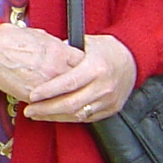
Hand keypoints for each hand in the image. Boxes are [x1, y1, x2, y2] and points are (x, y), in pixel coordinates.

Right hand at [0, 22, 84, 101]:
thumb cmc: (12, 39)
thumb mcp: (42, 36)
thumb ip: (58, 47)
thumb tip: (66, 52)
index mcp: (60, 52)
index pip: (83, 64)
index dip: (85, 68)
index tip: (84, 71)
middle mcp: (56, 69)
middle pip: (79, 84)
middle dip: (81, 87)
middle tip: (83, 89)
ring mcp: (45, 85)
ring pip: (66, 100)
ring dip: (70, 102)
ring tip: (73, 103)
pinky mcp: (31, 96)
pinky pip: (48, 106)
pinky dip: (52, 108)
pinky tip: (55, 108)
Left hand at [22, 34, 137, 122]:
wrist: (133, 60)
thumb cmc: (106, 49)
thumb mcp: (85, 43)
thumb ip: (65, 51)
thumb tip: (42, 56)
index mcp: (96, 68)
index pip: (68, 83)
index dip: (48, 91)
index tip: (31, 95)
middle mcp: (103, 86)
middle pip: (71, 104)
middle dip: (46, 109)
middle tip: (29, 110)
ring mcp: (108, 100)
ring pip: (77, 115)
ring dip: (55, 117)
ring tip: (37, 114)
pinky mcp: (111, 109)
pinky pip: (87, 118)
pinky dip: (69, 118)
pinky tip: (55, 116)